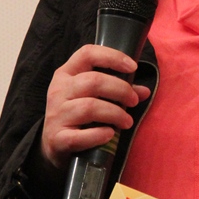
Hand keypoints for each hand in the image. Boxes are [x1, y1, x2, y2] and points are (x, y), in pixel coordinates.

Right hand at [39, 45, 150, 177]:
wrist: (54, 145)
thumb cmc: (78, 115)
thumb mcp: (93, 96)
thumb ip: (117, 91)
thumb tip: (144, 91)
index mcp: (66, 73)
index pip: (87, 54)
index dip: (112, 57)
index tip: (133, 67)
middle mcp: (58, 90)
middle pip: (93, 81)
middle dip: (121, 90)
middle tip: (133, 101)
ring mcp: (56, 114)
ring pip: (90, 107)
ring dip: (115, 114)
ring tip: (126, 122)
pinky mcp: (58, 138)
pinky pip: (81, 136)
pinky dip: (99, 135)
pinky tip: (109, 135)